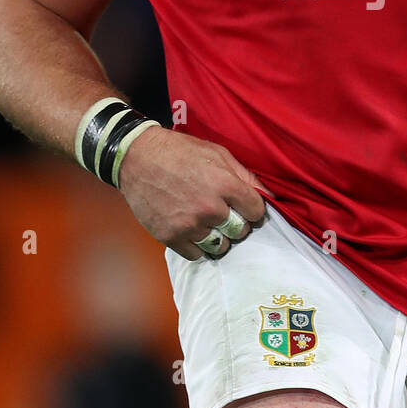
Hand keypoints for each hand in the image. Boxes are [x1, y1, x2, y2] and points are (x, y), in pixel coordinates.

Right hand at [117, 125, 267, 258]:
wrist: (137, 158)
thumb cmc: (180, 152)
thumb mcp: (218, 154)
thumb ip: (245, 176)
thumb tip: (269, 196)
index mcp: (224, 184)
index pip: (256, 212)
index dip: (252, 209)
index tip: (244, 206)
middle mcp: (209, 208)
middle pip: (239, 231)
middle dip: (236, 223)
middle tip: (224, 214)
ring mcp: (189, 225)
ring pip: (219, 246)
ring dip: (217, 237)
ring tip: (206, 222)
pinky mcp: (170, 237)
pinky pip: (196, 255)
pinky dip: (196, 246)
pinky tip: (192, 230)